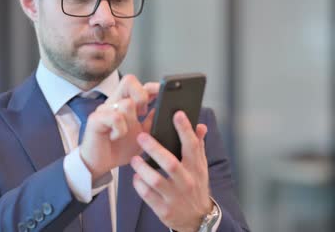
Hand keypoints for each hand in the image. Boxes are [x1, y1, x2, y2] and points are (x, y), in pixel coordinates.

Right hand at [79, 75, 158, 179]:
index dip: (151, 86)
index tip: (162, 92)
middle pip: (129, 81)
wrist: (100, 165)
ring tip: (125, 133)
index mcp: (124, 104)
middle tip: (142, 113)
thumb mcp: (142, 135)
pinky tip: (115, 137)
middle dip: (141, 95)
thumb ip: (151, 122)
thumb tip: (162, 109)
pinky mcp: (95, 119)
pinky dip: (120, 130)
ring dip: (131, 121)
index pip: (137, 85)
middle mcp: (114, 103)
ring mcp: (104, 110)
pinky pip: (116, 117)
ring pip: (126, 104)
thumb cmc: (118, 149)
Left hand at [130, 111, 211, 231]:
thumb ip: (198, 146)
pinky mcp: (164, 210)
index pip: (192, 146)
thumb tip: (200, 126)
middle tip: (141, 136)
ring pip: (155, 181)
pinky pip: (147, 196)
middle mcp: (186, 182)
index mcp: (196, 168)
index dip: (185, 130)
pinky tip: (136, 177)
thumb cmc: (196, 186)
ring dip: (142, 168)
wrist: (198, 219)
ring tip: (135, 159)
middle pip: (170, 163)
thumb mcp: (200, 167)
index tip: (177, 114)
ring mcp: (175, 197)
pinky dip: (139, 185)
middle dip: (154, 148)